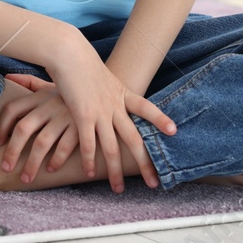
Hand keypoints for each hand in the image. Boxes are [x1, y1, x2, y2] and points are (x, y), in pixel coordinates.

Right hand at [4, 40, 176, 191]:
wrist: (68, 53)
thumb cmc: (80, 62)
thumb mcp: (101, 75)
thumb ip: (108, 90)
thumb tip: (111, 95)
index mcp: (122, 93)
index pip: (146, 108)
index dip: (160, 119)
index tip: (174, 131)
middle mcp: (115, 105)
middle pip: (134, 139)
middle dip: (144, 163)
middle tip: (153, 183)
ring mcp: (101, 111)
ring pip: (113, 147)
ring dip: (115, 171)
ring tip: (118, 189)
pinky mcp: (83, 115)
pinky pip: (89, 143)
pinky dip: (90, 160)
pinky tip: (90, 173)